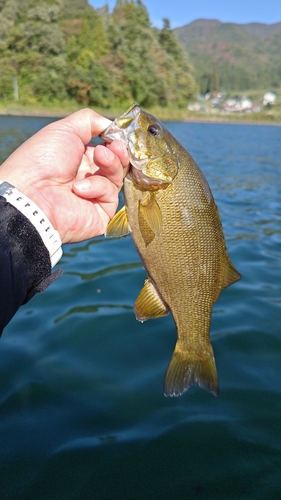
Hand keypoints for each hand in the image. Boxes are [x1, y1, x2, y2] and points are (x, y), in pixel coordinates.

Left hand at [0, 108, 128, 243]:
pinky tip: (79, 188)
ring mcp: (94, 196)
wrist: (31, 194)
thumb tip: (111, 126)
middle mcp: (88, 177)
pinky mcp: (101, 213)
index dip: (116, 142)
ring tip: (99, 157)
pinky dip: (97, 187)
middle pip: (117, 163)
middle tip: (115, 146)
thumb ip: (90, 121)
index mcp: (79, 158)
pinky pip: (110, 194)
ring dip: (111, 164)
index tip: (118, 135)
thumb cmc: (42, 160)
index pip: (108, 149)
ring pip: (117, 177)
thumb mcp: (65, 130)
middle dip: (118, 152)